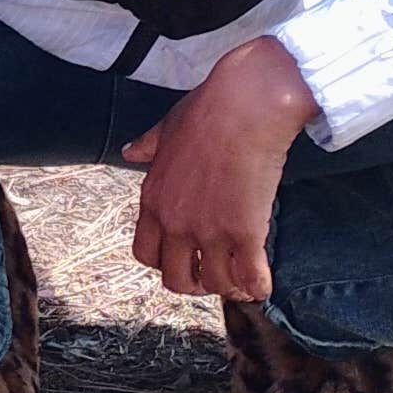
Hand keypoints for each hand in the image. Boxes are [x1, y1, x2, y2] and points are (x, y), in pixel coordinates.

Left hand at [121, 36, 318, 301]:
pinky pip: (249, 278)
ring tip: (243, 277)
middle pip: (177, 279)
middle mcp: (176, 223)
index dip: (165, 262)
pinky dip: (257, 287)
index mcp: (153, 200)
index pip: (145, 254)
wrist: (246, 104)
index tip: (184, 256)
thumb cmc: (208, 110)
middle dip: (196, 283)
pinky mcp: (244, 232)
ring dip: (229, 285)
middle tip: (214, 274)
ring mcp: (209, 231)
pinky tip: (263, 283)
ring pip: (215, 284)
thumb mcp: (165, 127)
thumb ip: (146, 146)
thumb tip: (129, 151)